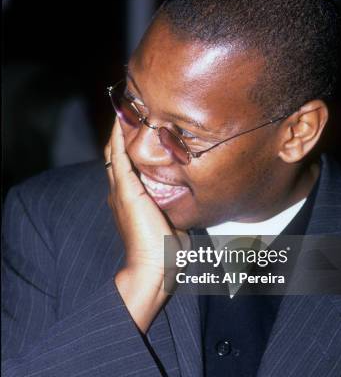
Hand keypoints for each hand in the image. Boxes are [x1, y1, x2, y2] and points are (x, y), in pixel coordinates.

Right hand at [104, 118, 188, 332]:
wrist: (153, 270)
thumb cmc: (165, 254)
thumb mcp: (172, 222)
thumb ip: (175, 207)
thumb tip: (191, 199)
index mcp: (131, 199)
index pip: (127, 164)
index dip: (130, 144)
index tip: (140, 125)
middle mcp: (121, 192)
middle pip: (116, 153)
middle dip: (123, 130)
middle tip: (130, 106)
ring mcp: (121, 191)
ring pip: (114, 152)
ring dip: (120, 129)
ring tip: (126, 106)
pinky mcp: (126, 192)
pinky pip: (118, 158)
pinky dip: (119, 138)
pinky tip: (122, 121)